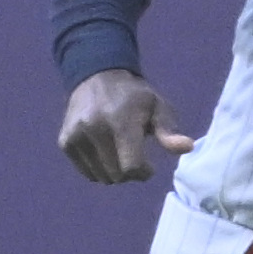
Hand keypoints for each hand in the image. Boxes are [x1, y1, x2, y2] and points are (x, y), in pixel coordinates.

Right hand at [58, 70, 195, 183]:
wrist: (96, 76)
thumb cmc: (134, 96)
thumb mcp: (157, 107)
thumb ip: (169, 130)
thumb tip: (187, 147)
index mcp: (120, 122)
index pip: (131, 167)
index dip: (144, 173)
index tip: (149, 166)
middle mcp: (94, 129)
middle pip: (117, 176)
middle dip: (130, 173)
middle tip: (134, 156)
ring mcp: (76, 136)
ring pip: (101, 177)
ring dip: (114, 172)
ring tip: (118, 151)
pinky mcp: (65, 142)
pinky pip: (87, 173)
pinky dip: (99, 169)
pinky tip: (104, 151)